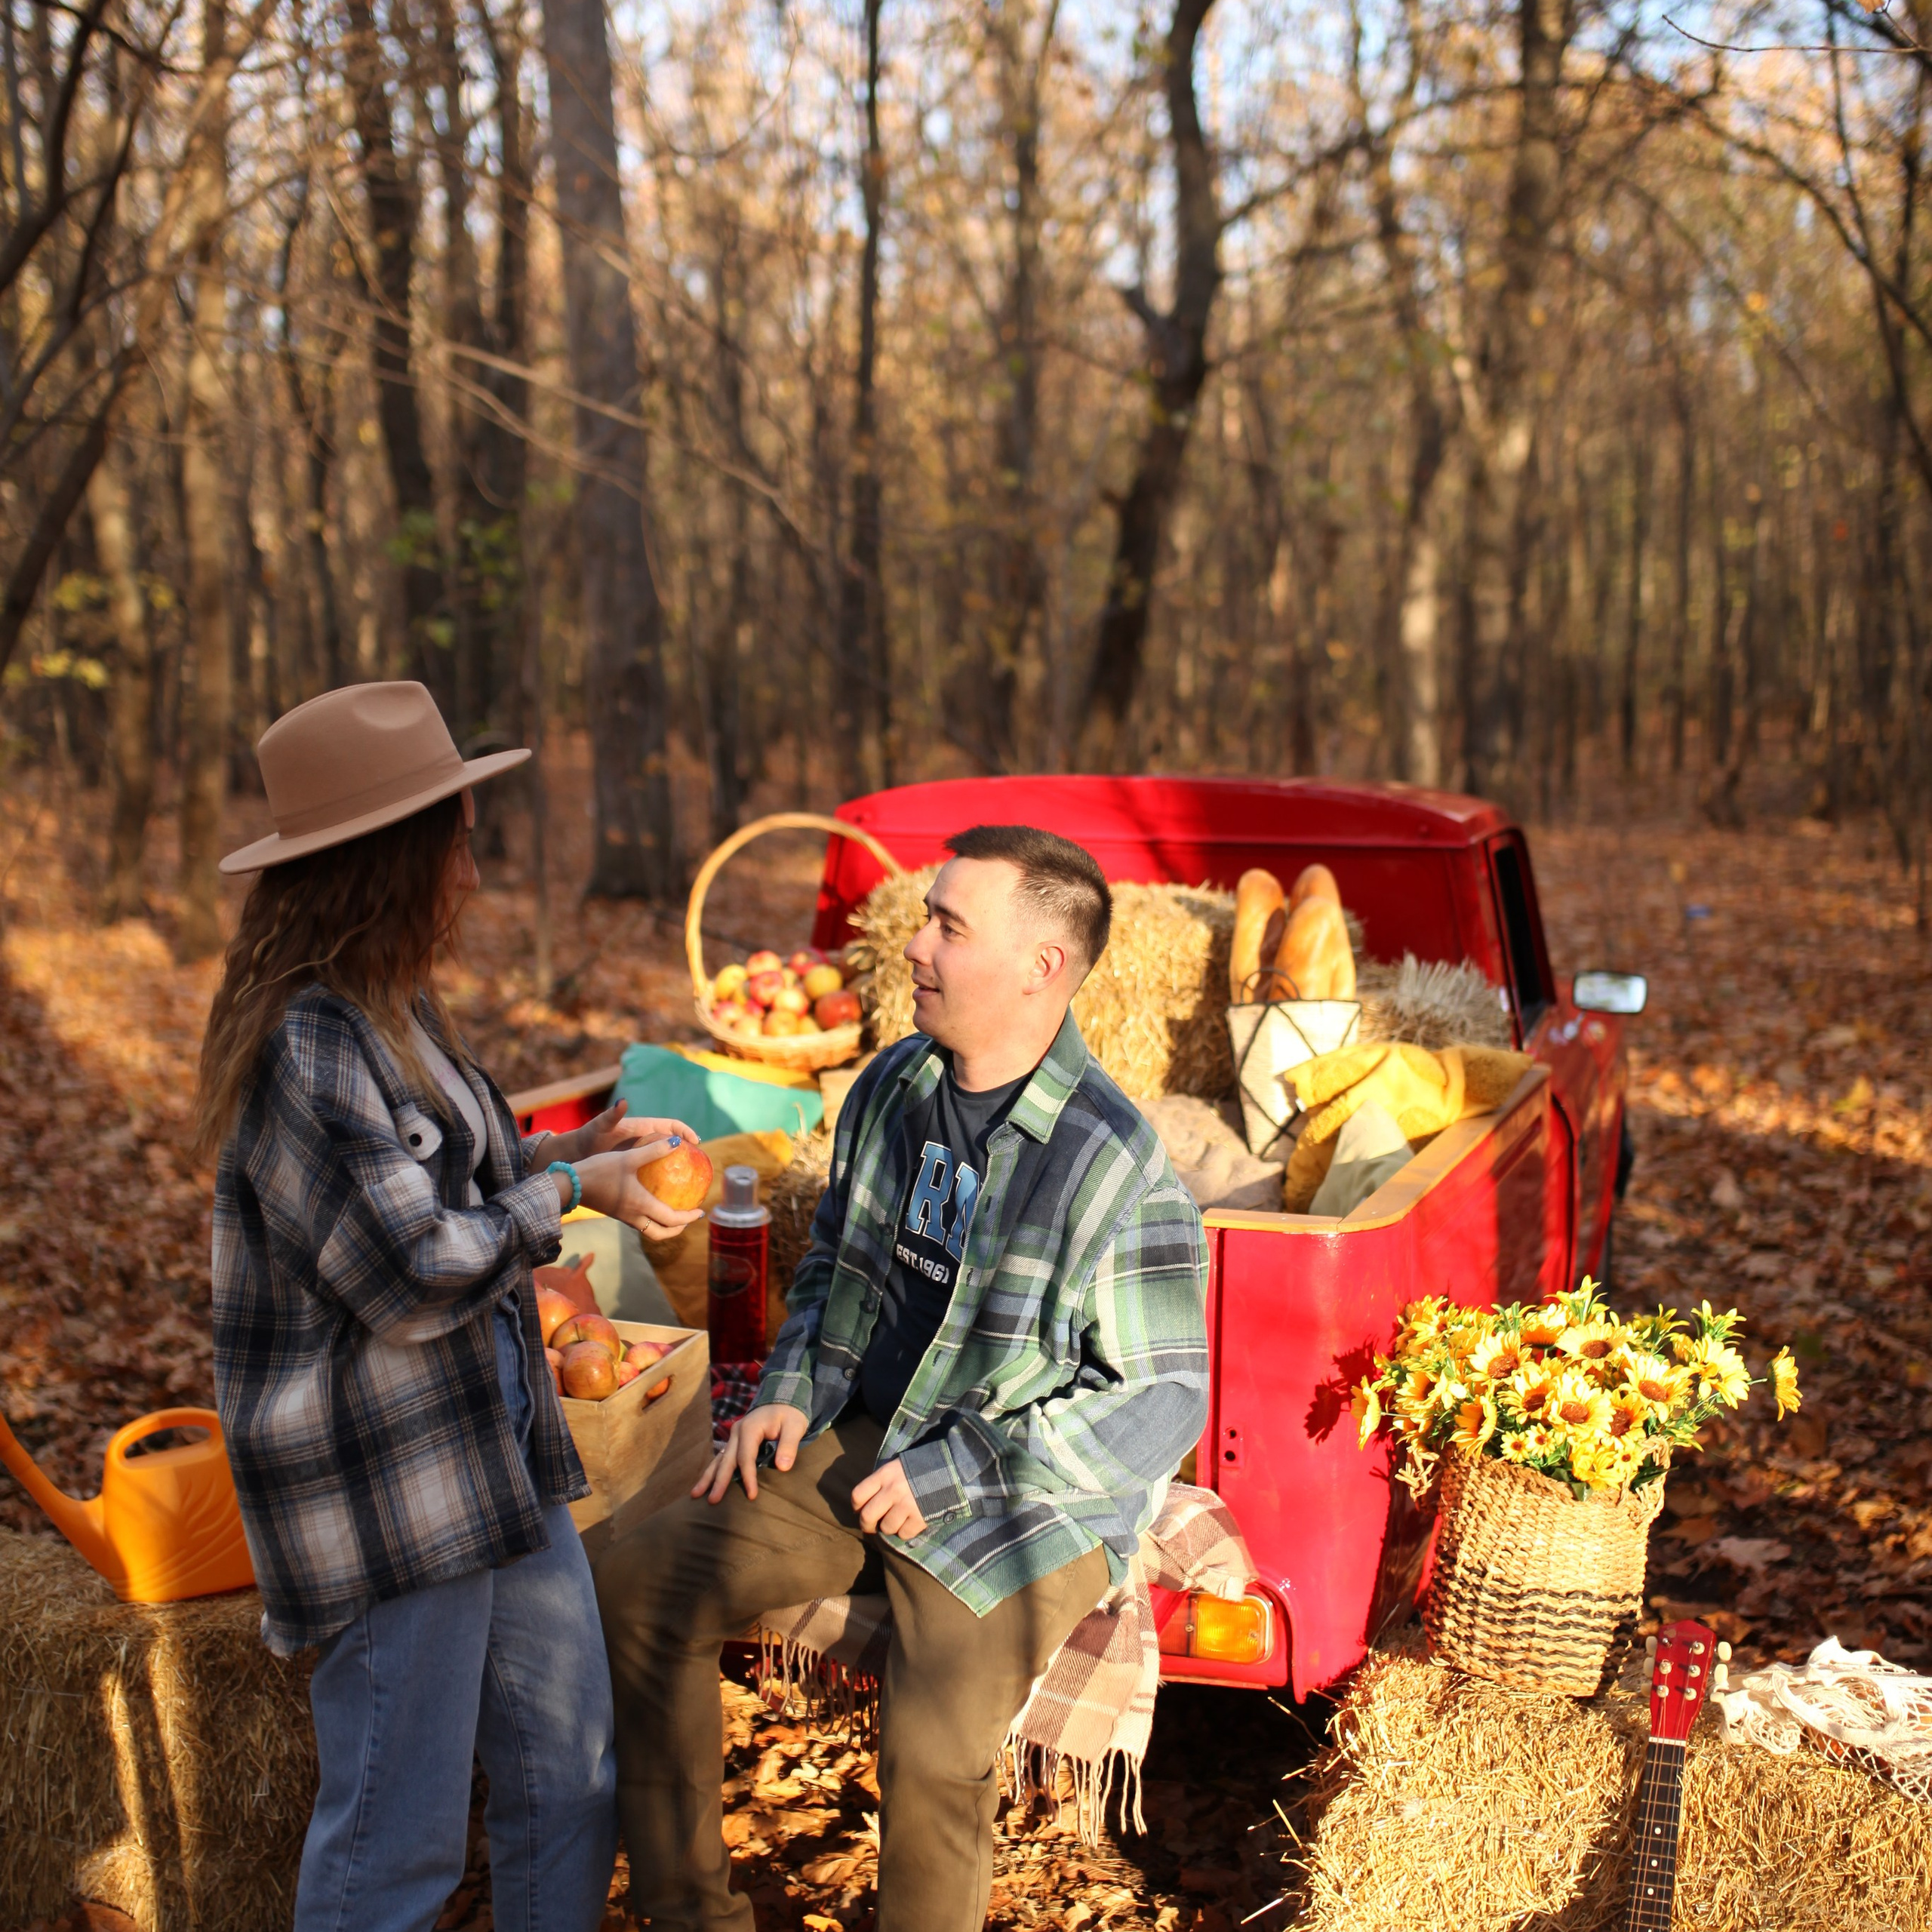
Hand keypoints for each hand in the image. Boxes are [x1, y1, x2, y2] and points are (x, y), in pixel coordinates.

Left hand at [548, 1102, 700, 1166]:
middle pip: (673, 1143)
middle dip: (688, 1151)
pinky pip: (655, 1173)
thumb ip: (611, 1115)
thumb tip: (622, 1101)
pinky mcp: (636, 1166)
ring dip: (679, 1167)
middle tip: (700, 1164)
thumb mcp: (600, 1126)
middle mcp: (645, 1139)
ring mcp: (642, 1154)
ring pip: (666, 1160)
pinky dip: (665, 1179)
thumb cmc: (589, 1137)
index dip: (685, 1131)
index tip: (696, 1142)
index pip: (671, 1126)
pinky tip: (668, 1194)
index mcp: (643, 1128)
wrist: (577, 1152)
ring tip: (691, 1181)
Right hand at [571, 1137, 707, 1241]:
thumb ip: (654, 1150)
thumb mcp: (629, 1158)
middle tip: (689, 1218)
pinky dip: (651, 1219)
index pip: (672, 1219)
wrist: (569, 1184)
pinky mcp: (615, 1212)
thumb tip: (678, 1142)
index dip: (688, 1218)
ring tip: (673, 1214)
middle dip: (677, 1229)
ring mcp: (624, 1216)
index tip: (700, 1212)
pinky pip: (639, 1222)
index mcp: (642, 1205)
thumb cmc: (599, 1170)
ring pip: (649, 1231)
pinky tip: (651, 1202)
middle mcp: (634, 1216)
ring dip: (664, 1227)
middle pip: (661, 1234)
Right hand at [694, 1403, 809, 1503]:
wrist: (783, 1400)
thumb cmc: (790, 1414)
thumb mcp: (795, 1426)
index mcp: (750, 1428)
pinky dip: (713, 1471)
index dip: (748, 1477)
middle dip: (719, 1481)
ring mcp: (734, 1437)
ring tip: (695, 1494)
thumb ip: (789, 1446)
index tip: (751, 1496)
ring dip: (708, 1477)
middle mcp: (737, 1432)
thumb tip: (783, 1468)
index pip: (746, 1457)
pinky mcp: (735, 1442)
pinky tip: (705, 1483)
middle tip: (712, 1501)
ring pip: (718, 1459)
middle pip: (726, 1460)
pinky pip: (722, 1458)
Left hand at [852, 1458, 926, 1539]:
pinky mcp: (919, 1517)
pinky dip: (905, 1532)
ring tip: (897, 1521)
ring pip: (886, 1528)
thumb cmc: (918, 1468)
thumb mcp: (896, 1467)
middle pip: (867, 1516)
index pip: (858, 1495)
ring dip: (889, 1528)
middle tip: (871, 1527)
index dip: (856, 1507)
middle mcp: (892, 1490)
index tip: (860, 1510)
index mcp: (884, 1475)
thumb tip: (865, 1505)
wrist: (948, 1469)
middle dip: (867, 1526)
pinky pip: (904, 1534)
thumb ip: (881, 1482)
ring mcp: (906, 1505)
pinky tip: (910, 1523)